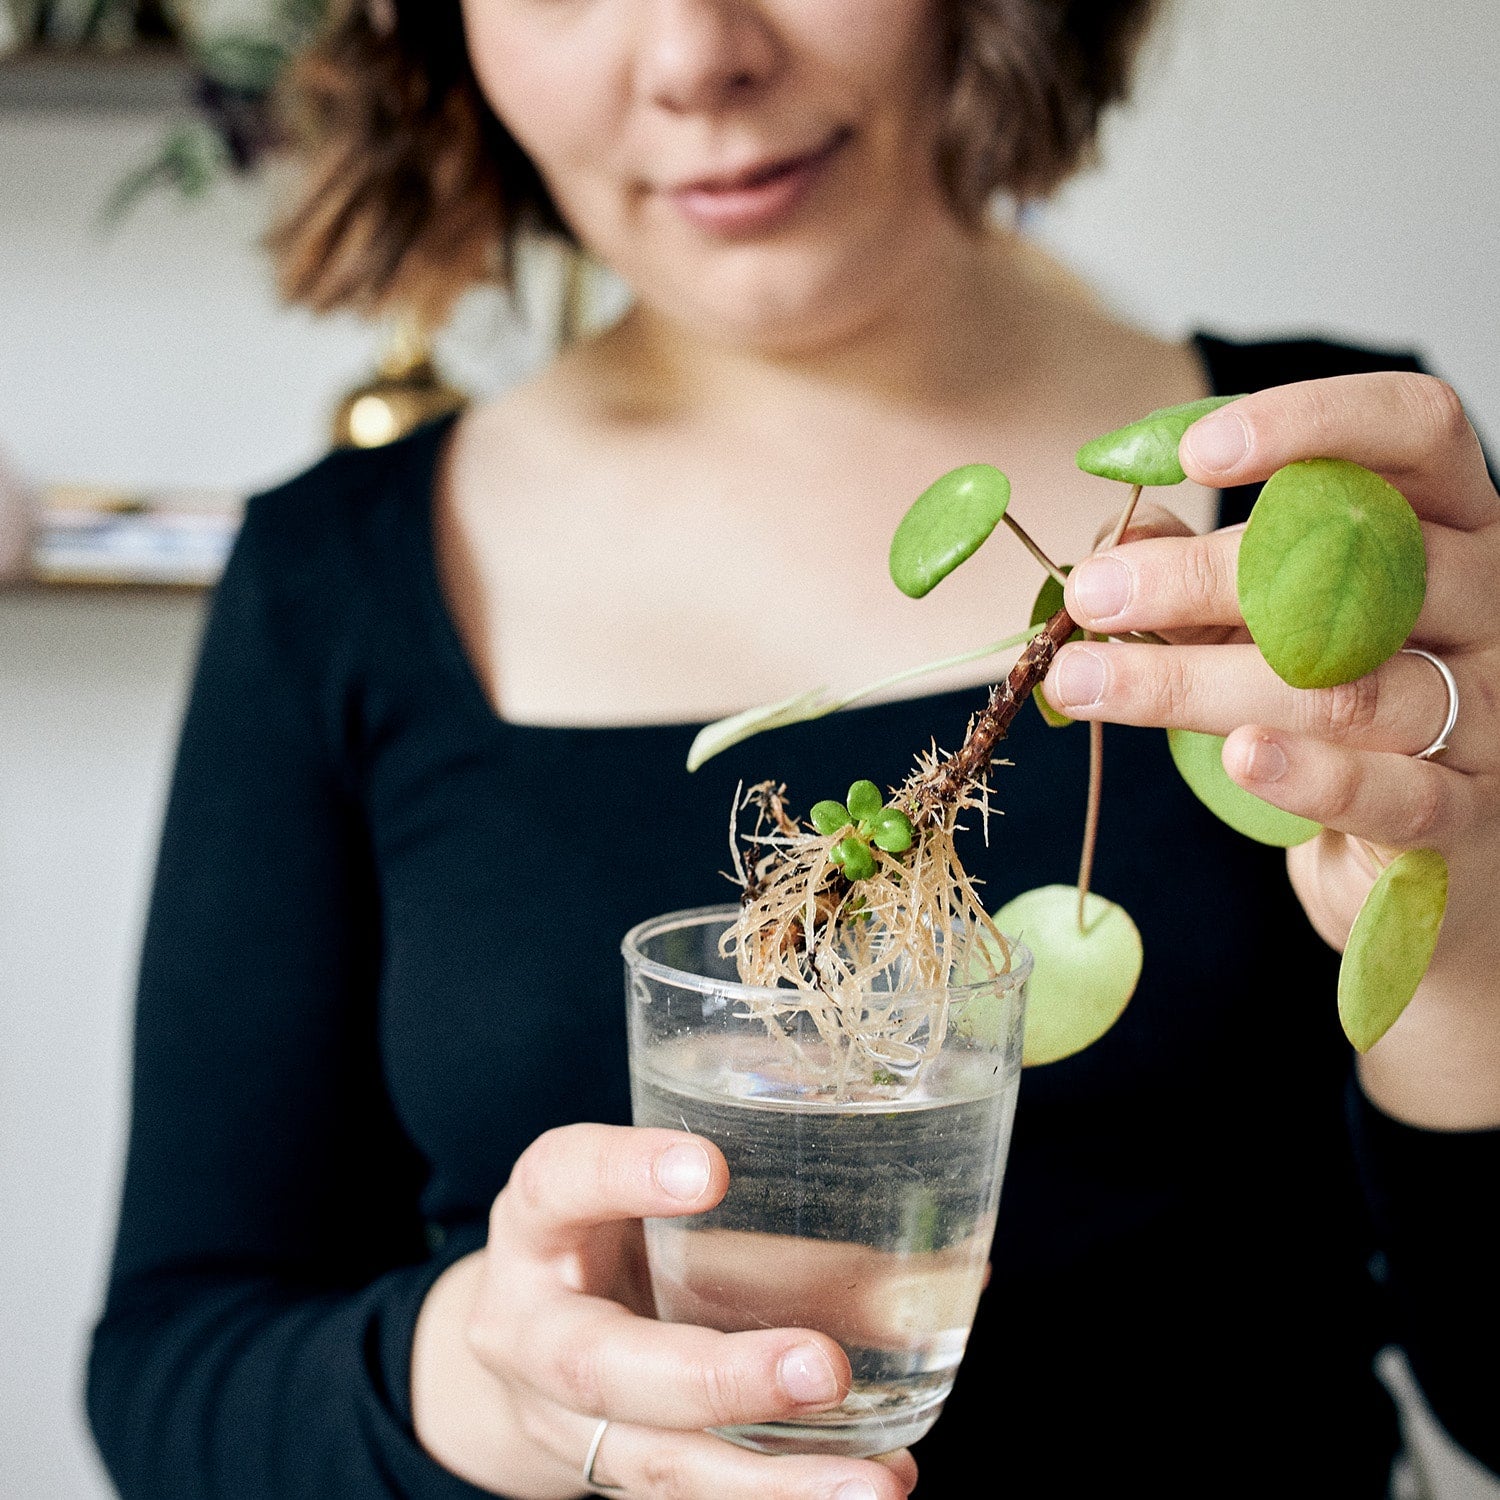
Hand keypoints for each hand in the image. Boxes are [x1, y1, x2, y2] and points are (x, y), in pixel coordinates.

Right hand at [411, 1123, 918, 1498]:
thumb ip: (767, 1209)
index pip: (560, 1182)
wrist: (528, 1335)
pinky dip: (779, 1496)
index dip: (625, 1173)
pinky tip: (864, 1485)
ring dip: (772, 1479)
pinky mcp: (610, 1473)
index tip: (710, 1168)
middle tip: (822, 1367)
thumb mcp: (655, 1194)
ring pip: (657, 1461)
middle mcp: (531, 1328)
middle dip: (717, 1378)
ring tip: (874, 1482)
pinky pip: (690, 1496)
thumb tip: (941, 1255)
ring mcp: (563, 1419)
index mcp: (538, 1219)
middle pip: (602, 1366)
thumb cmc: (612, 1234)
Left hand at [1042, 372, 1499, 1127]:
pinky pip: (1391, 791)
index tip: (1195, 452)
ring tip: (1087, 680)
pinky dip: (1309, 774)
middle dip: (1203, 576)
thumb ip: (1210, 579)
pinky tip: (1239, 757)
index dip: (1312, 422)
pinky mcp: (1465, 815)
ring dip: (1195, 682)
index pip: (1416, 432)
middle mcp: (1489, 604)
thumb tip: (1126, 532)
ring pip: (1345, 686)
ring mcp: (1488, 712)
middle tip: (1092, 593)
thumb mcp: (1272, 628)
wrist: (1421, 859)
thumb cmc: (1337, 716)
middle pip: (1360, 564)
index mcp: (1451, 527)